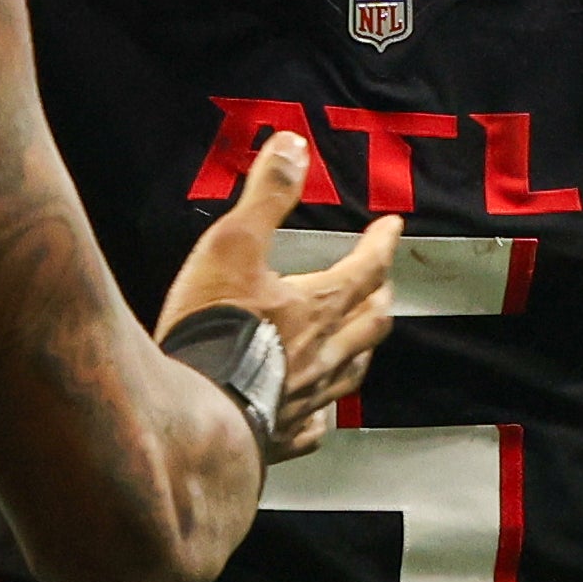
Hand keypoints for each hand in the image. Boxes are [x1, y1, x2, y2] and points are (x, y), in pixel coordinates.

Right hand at [154, 132, 398, 459]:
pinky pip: (315, 426)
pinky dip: (321, 413)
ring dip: (361, 350)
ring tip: (360, 340)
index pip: (366, 268)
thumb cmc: (212, 328)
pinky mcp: (282, 435)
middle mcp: (323, 354)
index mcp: (318, 306)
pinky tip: (317, 414)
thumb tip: (294, 146)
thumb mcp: (233, 245)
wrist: (191, 408)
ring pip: (351, 374)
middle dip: (379, 297)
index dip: (380, 243)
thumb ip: (266, 196)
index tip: (391, 226)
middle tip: (381, 284)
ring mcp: (307, 399)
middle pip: (370, 322)